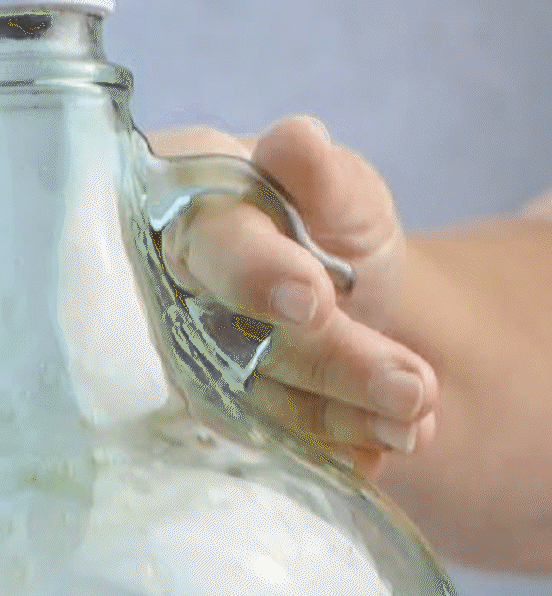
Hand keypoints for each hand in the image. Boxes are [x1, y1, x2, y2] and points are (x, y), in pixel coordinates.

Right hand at [148, 115, 438, 479]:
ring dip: (347, 416)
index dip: (259, 274)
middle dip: (336, 363)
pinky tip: (380, 453)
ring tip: (418, 422)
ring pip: (266, 399)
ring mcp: (191, 363)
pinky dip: (334, 450)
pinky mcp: (222, 419)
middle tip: (413, 389)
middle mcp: (176, 294)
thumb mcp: (339, 185)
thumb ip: (318, 174)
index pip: (215, 244)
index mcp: (191, 210)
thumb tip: (295, 142)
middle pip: (247, 337)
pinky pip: (275, 444)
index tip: (313, 300)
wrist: (338, 286)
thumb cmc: (324, 218)